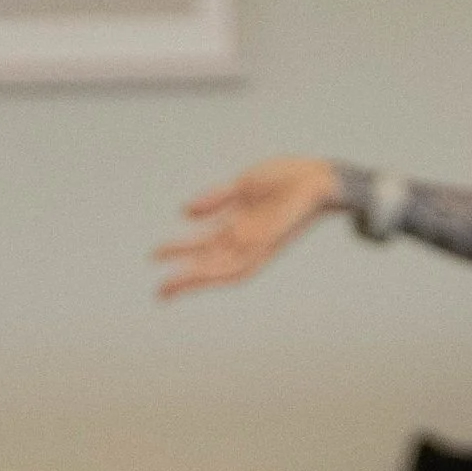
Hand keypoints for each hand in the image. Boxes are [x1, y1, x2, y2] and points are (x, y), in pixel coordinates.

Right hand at [154, 156, 343, 297]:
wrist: (318, 178)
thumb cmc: (287, 179)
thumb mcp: (242, 186)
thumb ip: (215, 199)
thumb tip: (184, 212)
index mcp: (238, 228)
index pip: (203, 246)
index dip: (179, 252)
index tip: (154, 256)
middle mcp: (246, 242)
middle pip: (210, 266)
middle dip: (185, 279)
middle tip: (159, 293)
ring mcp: (257, 245)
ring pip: (221, 271)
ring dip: (197, 281)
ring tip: (173, 287)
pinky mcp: (269, 244)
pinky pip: (243, 264)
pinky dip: (222, 271)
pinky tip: (204, 274)